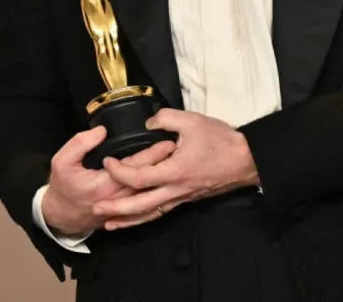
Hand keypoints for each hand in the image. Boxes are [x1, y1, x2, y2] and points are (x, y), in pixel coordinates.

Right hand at [40, 125, 175, 236]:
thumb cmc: (62, 186)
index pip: (134, 167)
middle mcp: (119, 198)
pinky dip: (159, 190)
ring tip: (179, 159)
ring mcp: (124, 206)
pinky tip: (167, 178)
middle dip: (165, 162)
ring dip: (164, 175)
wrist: (61, 216)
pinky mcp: (126, 210)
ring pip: (150, 190)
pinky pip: (146, 201)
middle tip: (181, 147)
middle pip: (148, 178)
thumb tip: (102, 132)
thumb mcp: (62, 162)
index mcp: (105, 185)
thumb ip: (80, 144)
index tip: (168, 141)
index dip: (152, 154)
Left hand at [91, 109, 257, 229]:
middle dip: (116, 209)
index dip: (119, 171)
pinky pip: (161, 211)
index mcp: (175, 171)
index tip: (108, 161)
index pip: (138, 178)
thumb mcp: (192, 121)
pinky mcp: (186, 198)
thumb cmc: (221, 141)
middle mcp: (176, 190)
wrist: (246, 160)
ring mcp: (181, 197)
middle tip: (96, 207)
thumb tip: (148, 124)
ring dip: (128, 219)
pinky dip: (145, 217)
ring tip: (109, 223)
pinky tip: (136, 219)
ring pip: (150, 213)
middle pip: (140, 206)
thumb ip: (165, 119)